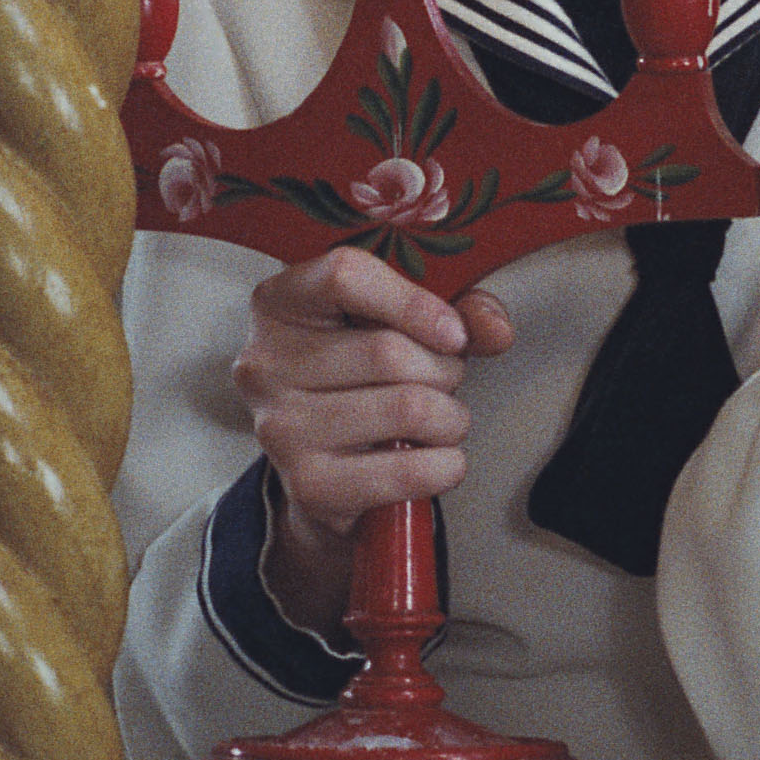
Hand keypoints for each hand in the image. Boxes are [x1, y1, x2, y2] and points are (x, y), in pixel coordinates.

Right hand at [232, 248, 514, 632]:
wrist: (331, 468)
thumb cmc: (368, 380)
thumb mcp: (406, 325)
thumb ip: (458, 311)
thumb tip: (494, 329)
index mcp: (281, 304)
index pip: (344, 275)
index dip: (415, 302)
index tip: (452, 332)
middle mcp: (265, 364)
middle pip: (388, 351)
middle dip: (444, 371)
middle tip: (440, 384)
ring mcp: (280, 427)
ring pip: (408, 409)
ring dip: (450, 419)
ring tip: (436, 421)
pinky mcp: (308, 484)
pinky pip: (410, 470)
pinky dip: (446, 465)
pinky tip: (433, 458)